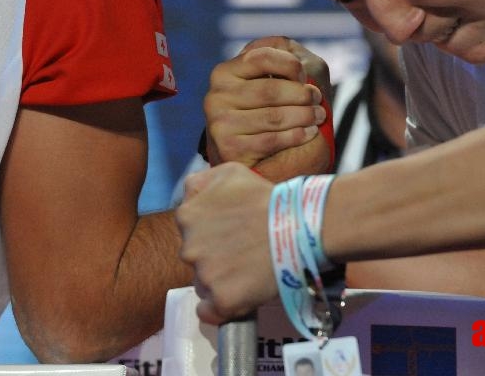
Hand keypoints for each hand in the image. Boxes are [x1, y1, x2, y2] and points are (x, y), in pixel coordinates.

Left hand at [177, 163, 277, 322]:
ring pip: (203, 283)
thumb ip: (199, 182)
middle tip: (242, 250)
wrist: (298, 226)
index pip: (189, 230)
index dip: (211, 231)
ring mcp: (205, 276)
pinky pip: (210, 311)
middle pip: (195, 258)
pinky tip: (237, 296)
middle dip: (213, 255)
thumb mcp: (229, 172)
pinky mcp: (223, 300)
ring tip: (247, 270)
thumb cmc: (266, 197)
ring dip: (219, 280)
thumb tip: (189, 198)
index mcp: (187, 216)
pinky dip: (219, 308)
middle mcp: (188, 248)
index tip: (231, 232)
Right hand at [204, 37, 329, 176]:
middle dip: (302, 95)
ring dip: (304, 116)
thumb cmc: (266, 109)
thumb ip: (282, 55)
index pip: (262, 56)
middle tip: (318, 101)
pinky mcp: (228, 149)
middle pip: (271, 90)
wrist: (251, 156)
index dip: (290, 65)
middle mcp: (216, 96)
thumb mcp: (272, 77)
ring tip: (318, 116)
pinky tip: (309, 133)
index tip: (304, 77)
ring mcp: (219, 123)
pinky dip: (296, 135)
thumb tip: (294, 54)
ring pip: (274, 116)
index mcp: (224, 72)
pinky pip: (271, 140)